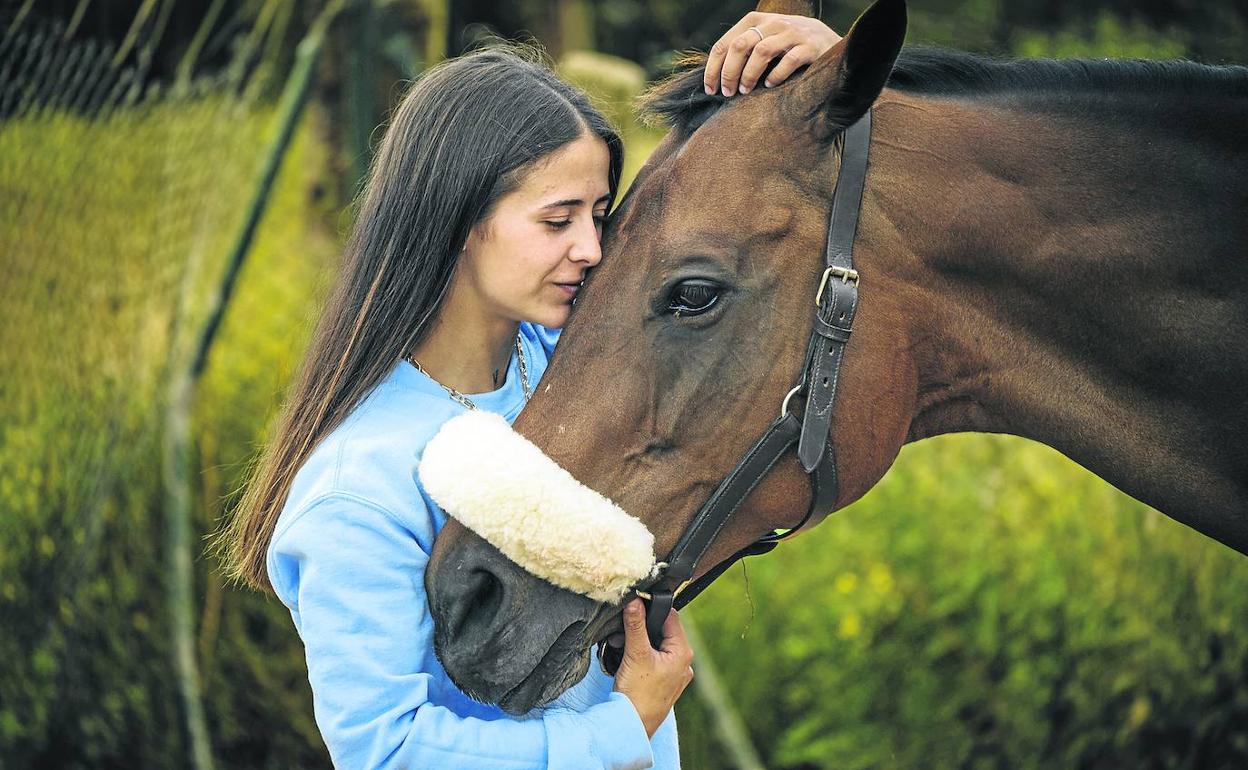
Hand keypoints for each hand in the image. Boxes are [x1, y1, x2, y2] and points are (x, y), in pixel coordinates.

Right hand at [611, 598, 694, 737]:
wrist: (632, 727)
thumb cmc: (637, 695)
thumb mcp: (635, 654)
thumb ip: (635, 625)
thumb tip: (635, 602)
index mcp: (682, 652)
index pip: (672, 618)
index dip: (653, 610)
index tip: (636, 606)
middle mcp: (683, 663)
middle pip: (663, 631)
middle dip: (641, 629)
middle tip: (622, 631)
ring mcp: (674, 674)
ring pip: (657, 646)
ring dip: (638, 642)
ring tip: (621, 647)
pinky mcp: (664, 683)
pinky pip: (654, 660)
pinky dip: (640, 656)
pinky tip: (626, 660)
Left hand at [704, 12, 842, 96]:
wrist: (826, 39)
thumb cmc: (786, 46)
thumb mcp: (762, 41)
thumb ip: (742, 51)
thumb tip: (716, 76)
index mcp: (754, 22)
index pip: (725, 44)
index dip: (714, 68)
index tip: (710, 90)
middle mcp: (772, 23)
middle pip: (740, 46)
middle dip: (729, 72)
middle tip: (728, 93)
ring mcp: (791, 33)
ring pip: (762, 51)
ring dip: (750, 74)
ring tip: (746, 91)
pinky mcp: (809, 46)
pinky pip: (789, 60)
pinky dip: (776, 75)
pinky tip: (770, 85)